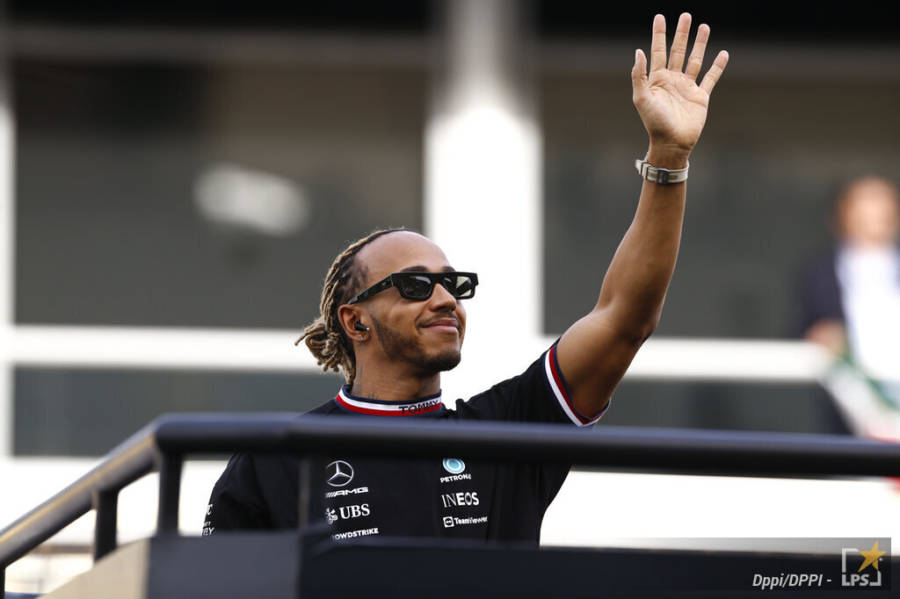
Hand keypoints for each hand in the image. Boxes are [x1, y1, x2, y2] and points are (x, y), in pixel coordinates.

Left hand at [632, 13, 727, 165]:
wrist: (671, 142)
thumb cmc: (654, 123)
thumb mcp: (641, 98)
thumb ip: (639, 75)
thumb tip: (638, 51)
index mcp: (657, 79)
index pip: (658, 51)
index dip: (659, 34)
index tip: (660, 17)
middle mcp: (672, 80)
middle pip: (678, 51)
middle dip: (681, 33)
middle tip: (685, 16)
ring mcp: (687, 87)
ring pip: (695, 60)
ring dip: (700, 43)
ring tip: (704, 26)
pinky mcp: (701, 96)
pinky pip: (711, 78)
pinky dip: (717, 66)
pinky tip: (723, 53)